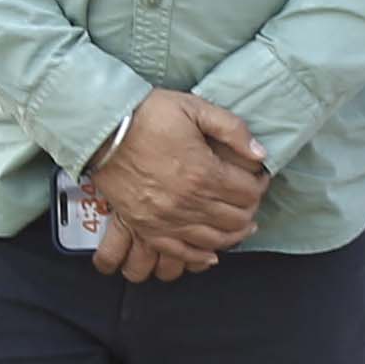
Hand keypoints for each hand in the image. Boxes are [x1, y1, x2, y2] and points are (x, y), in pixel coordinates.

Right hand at [83, 88, 265, 277]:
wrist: (104, 129)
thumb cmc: (148, 115)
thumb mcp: (195, 108)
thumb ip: (233, 129)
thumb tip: (260, 154)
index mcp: (205, 172)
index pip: (249, 192)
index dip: (259, 185)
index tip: (257, 179)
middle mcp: (189, 201)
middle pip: (237, 219)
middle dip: (250, 209)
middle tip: (249, 199)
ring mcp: (168, 219)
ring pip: (215, 240)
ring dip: (233, 234)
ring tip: (240, 225)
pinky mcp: (148, 228)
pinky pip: (181, 253)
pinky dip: (201, 256)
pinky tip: (212, 253)